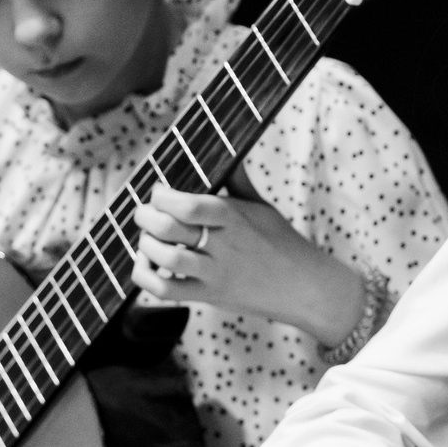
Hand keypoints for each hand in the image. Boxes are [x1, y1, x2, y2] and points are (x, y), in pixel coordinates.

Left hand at [130, 185, 364, 341]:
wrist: (304, 287)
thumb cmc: (282, 243)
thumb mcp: (262, 207)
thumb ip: (237, 180)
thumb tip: (229, 150)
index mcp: (234, 217)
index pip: (188, 204)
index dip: (162, 196)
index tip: (158, 192)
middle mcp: (223, 244)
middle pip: (168, 228)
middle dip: (145, 217)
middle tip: (143, 213)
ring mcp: (216, 273)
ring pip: (165, 258)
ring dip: (145, 246)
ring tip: (147, 239)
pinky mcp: (209, 296)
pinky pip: (165, 291)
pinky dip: (145, 278)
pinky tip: (147, 266)